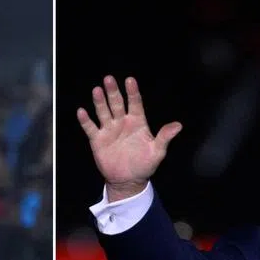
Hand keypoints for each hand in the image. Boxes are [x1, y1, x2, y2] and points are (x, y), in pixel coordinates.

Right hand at [77, 75, 181, 201]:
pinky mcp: (97, 140)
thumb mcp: (157, 152)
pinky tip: (81, 112)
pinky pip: (90, 128)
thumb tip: (178, 126)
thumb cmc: (144, 164)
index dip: (132, 92)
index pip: (135, 103)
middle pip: (117, 103)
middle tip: (109, 79)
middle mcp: (122, 122)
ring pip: (103, 112)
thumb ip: (164, 137)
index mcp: (137, 122)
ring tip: (97, 90)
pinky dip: (86, 120)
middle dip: (113, 92)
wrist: (128, 180)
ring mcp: (109, 130)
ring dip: (100, 102)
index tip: (130, 80)